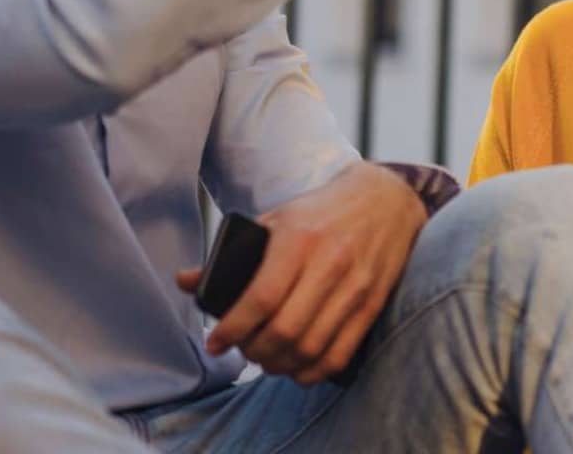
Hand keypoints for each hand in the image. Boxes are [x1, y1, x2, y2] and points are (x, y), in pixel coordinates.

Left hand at [174, 162, 424, 384]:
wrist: (386, 200)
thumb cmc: (322, 212)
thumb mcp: (276, 220)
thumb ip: (232, 254)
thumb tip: (186, 281)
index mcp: (299, 239)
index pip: (261, 297)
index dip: (233, 328)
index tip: (215, 343)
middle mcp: (330, 263)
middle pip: (285, 330)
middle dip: (254, 351)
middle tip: (243, 351)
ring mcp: (355, 286)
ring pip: (311, 347)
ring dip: (281, 364)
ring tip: (267, 360)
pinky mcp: (372, 304)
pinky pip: (340, 353)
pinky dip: (313, 372)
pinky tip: (297, 368)